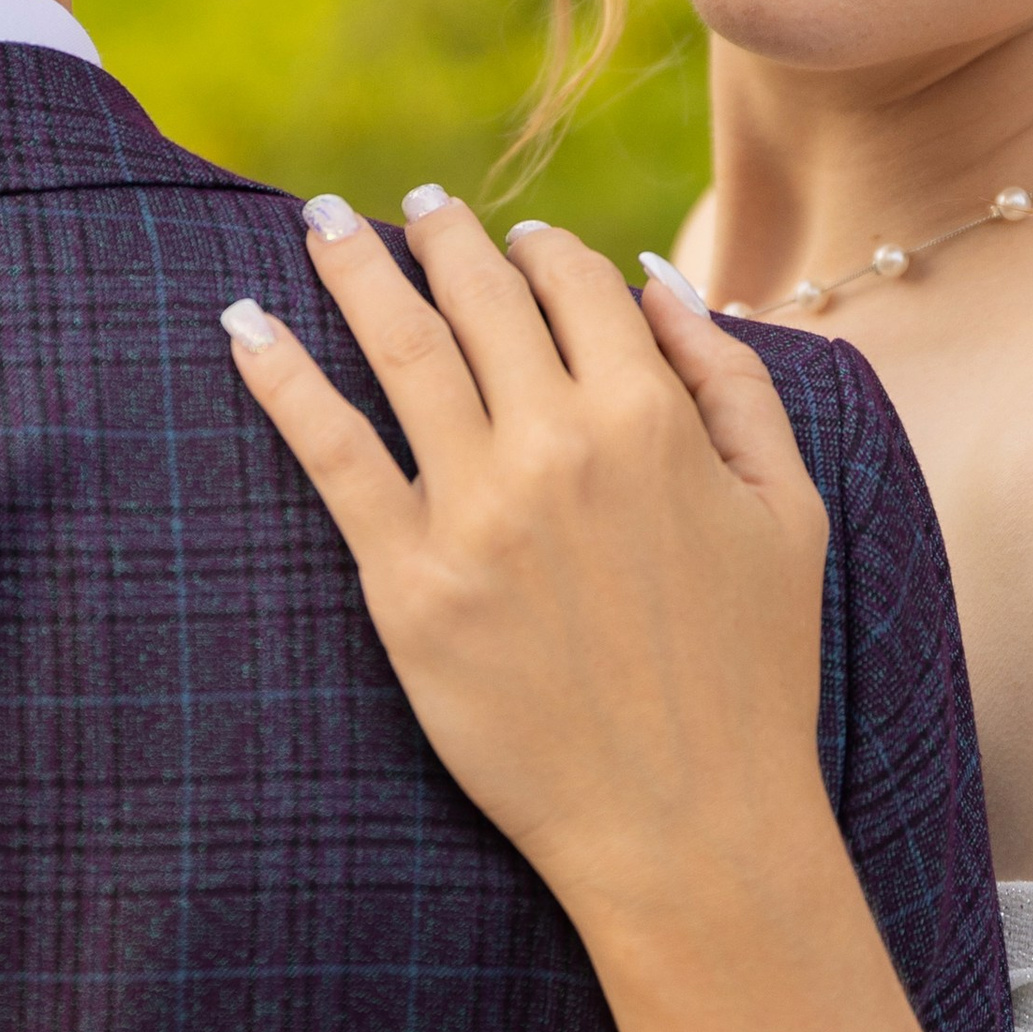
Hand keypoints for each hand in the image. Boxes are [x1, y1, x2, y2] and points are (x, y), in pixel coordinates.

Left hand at [221, 192, 836, 959]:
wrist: (691, 827)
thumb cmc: (754, 674)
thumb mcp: (789, 508)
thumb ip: (734, 380)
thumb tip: (656, 282)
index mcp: (652, 419)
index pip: (575, 286)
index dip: (541, 252)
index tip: (515, 245)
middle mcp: (558, 446)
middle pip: (478, 300)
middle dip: (442, 235)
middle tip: (414, 204)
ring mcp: (476, 513)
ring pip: (400, 350)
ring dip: (353, 269)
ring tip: (320, 224)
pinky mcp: (409, 585)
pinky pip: (330, 453)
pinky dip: (281, 379)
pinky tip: (243, 328)